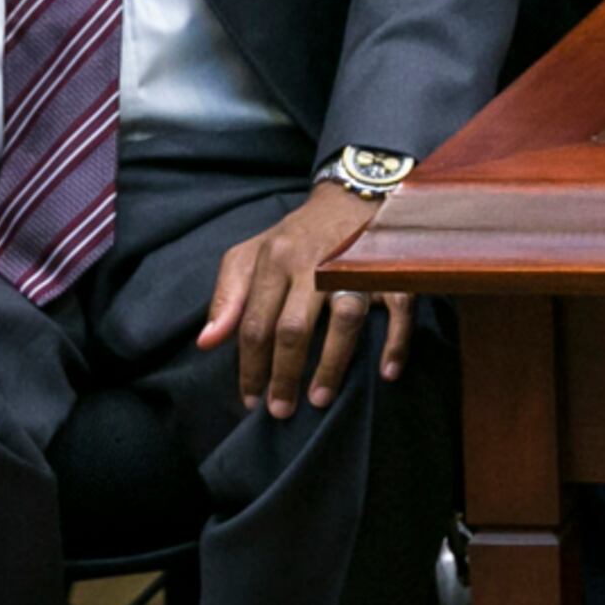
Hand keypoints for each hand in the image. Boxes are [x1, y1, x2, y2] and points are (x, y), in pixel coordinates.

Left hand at [195, 182, 411, 419]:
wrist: (352, 194)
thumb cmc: (297, 235)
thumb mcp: (252, 254)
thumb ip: (228, 295)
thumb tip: (206, 342)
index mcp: (275, 258)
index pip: (255, 322)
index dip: (249, 366)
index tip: (249, 399)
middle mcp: (313, 263)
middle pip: (294, 327)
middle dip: (284, 374)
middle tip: (280, 410)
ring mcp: (355, 266)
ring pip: (343, 320)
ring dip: (331, 364)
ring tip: (320, 399)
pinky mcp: (390, 268)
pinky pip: (397, 307)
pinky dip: (395, 341)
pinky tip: (386, 373)